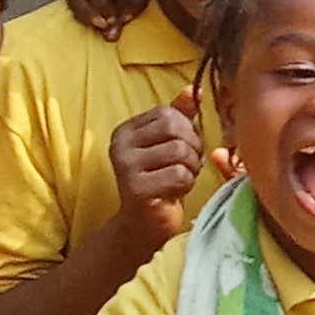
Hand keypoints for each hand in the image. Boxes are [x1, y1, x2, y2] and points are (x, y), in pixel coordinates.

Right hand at [109, 95, 204, 249]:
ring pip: (180, 151)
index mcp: (127, 130)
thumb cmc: (162, 181)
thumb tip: (195, 89)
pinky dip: (186, 184)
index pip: (169, 113)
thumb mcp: (170, 145)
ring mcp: (125, 166)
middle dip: (192, 148)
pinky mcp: (135, 188)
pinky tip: (173, 193)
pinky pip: (179, 174)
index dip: (188, 130)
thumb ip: (180, 116)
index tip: (183, 150)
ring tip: (179, 180)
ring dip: (191, 168)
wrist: (145, 224)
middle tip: (186, 166)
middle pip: (176, 129)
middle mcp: (120, 144)